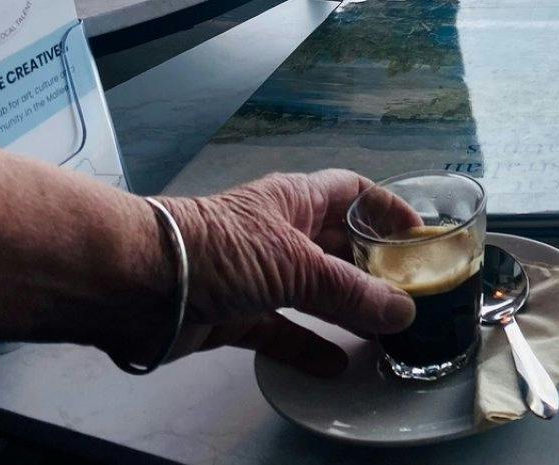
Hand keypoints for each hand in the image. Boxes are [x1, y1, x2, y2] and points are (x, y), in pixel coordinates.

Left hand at [140, 171, 415, 376]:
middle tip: (410, 292)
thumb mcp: (296, 265)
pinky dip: (305, 345)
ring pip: (313, 290)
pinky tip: (335, 364)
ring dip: (345, 309)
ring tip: (384, 331)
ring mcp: (255, 273)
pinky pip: (280, 329)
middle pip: (338, 245)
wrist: (138, 284)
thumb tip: (403, 311)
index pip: (353, 193)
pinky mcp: (233, 313)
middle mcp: (279, 232)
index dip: (387, 210)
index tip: (419, 236)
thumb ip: (351, 292)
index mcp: (295, 200)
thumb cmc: (220, 252)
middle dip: (372, 267)